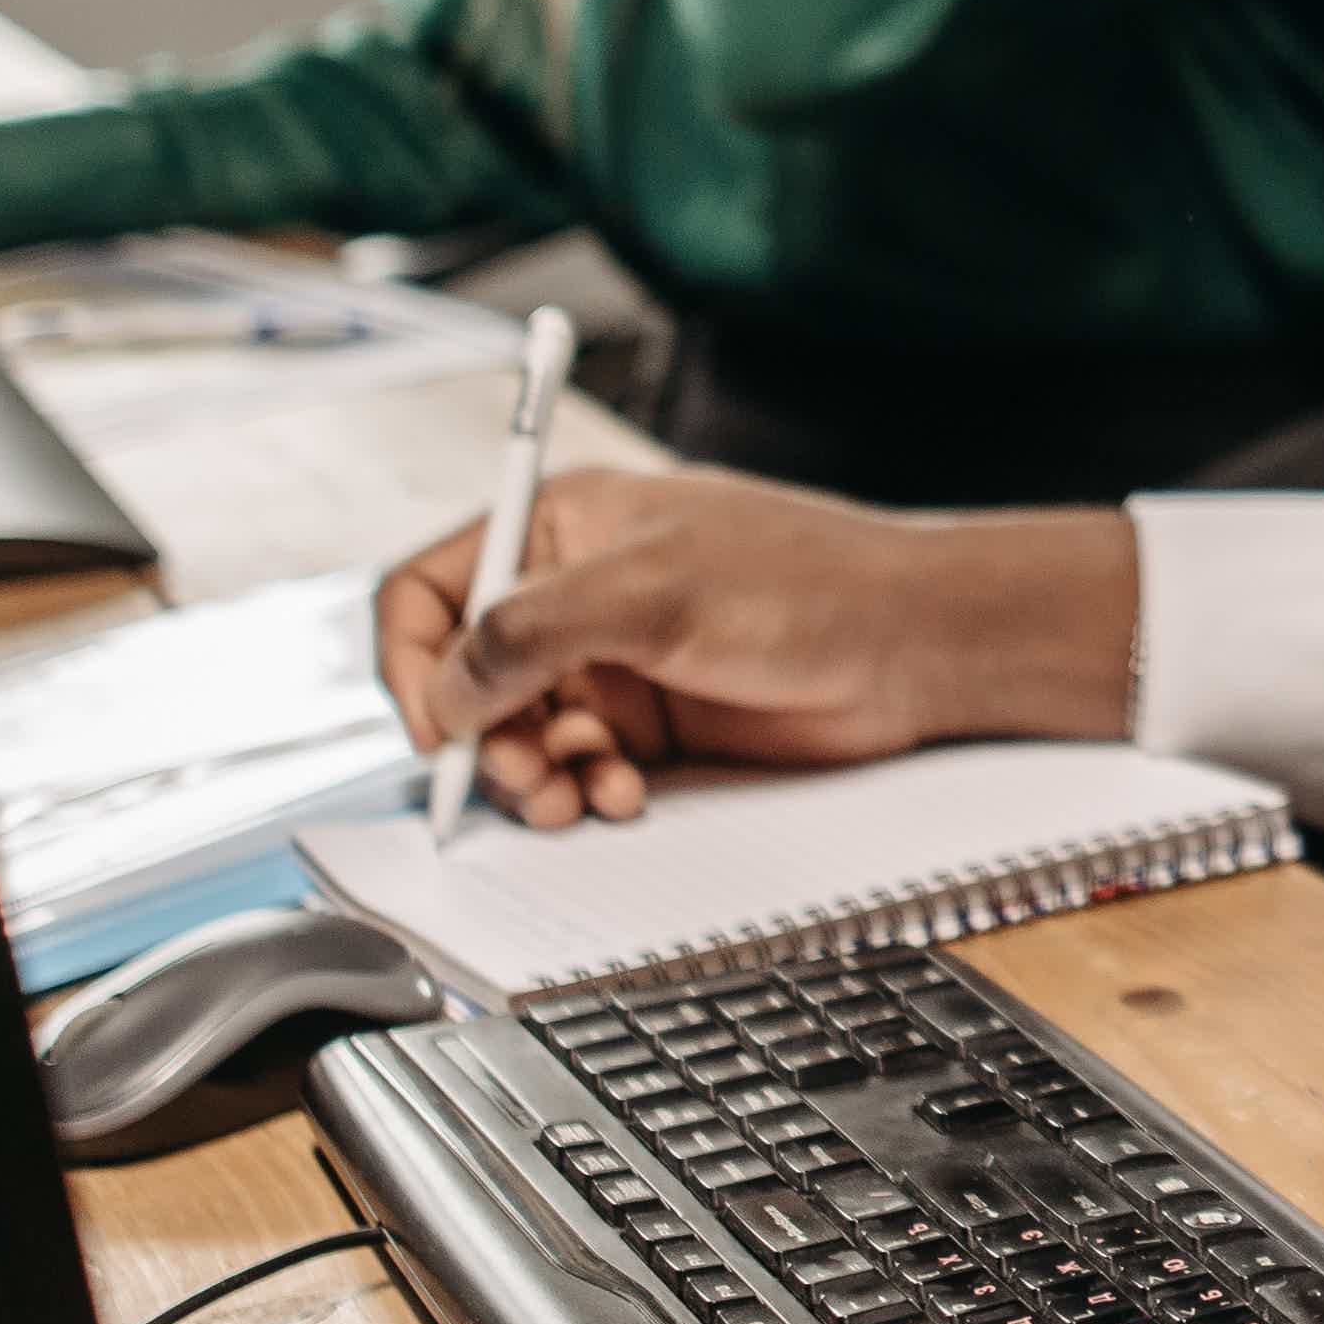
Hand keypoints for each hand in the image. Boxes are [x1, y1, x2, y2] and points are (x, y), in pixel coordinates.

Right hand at [372, 466, 1138, 830]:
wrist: (911, 646)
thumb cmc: (801, 585)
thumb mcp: (651, 593)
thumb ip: (533, 632)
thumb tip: (446, 688)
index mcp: (558, 527)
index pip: (430, 590)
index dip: (413, 661)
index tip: (435, 727)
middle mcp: (574, 594)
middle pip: (466, 678)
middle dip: (481, 738)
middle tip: (523, 779)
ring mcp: (611, 660)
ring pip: (517, 733)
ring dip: (532, 774)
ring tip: (574, 797)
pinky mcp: (649, 720)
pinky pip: (576, 765)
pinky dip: (583, 788)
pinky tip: (621, 797)